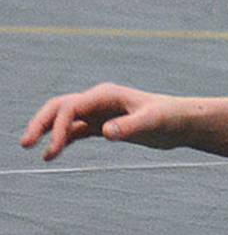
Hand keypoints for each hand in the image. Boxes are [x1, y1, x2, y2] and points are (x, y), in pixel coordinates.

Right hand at [21, 83, 190, 160]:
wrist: (181, 121)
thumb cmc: (169, 116)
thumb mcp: (152, 122)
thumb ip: (130, 126)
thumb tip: (106, 132)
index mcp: (106, 94)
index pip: (71, 106)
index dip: (58, 125)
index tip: (53, 148)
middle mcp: (99, 100)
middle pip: (60, 106)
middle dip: (41, 122)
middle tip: (26, 143)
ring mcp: (100, 112)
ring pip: (65, 118)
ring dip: (49, 131)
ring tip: (35, 151)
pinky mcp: (103, 125)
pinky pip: (76, 130)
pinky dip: (62, 139)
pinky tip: (52, 154)